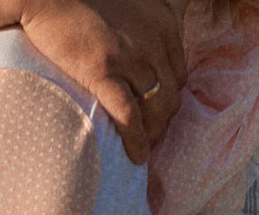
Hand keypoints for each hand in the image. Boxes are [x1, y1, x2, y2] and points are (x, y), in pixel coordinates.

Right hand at [15, 0, 184, 163]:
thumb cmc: (80, 1)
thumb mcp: (128, 6)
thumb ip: (142, 26)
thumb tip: (141, 53)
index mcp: (163, 23)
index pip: (177, 71)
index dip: (168, 96)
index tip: (156, 110)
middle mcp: (154, 40)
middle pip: (170, 93)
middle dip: (162, 118)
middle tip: (150, 134)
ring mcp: (130, 57)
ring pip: (155, 108)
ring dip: (152, 133)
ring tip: (144, 147)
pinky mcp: (104, 72)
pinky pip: (130, 116)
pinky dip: (137, 140)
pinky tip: (137, 156)